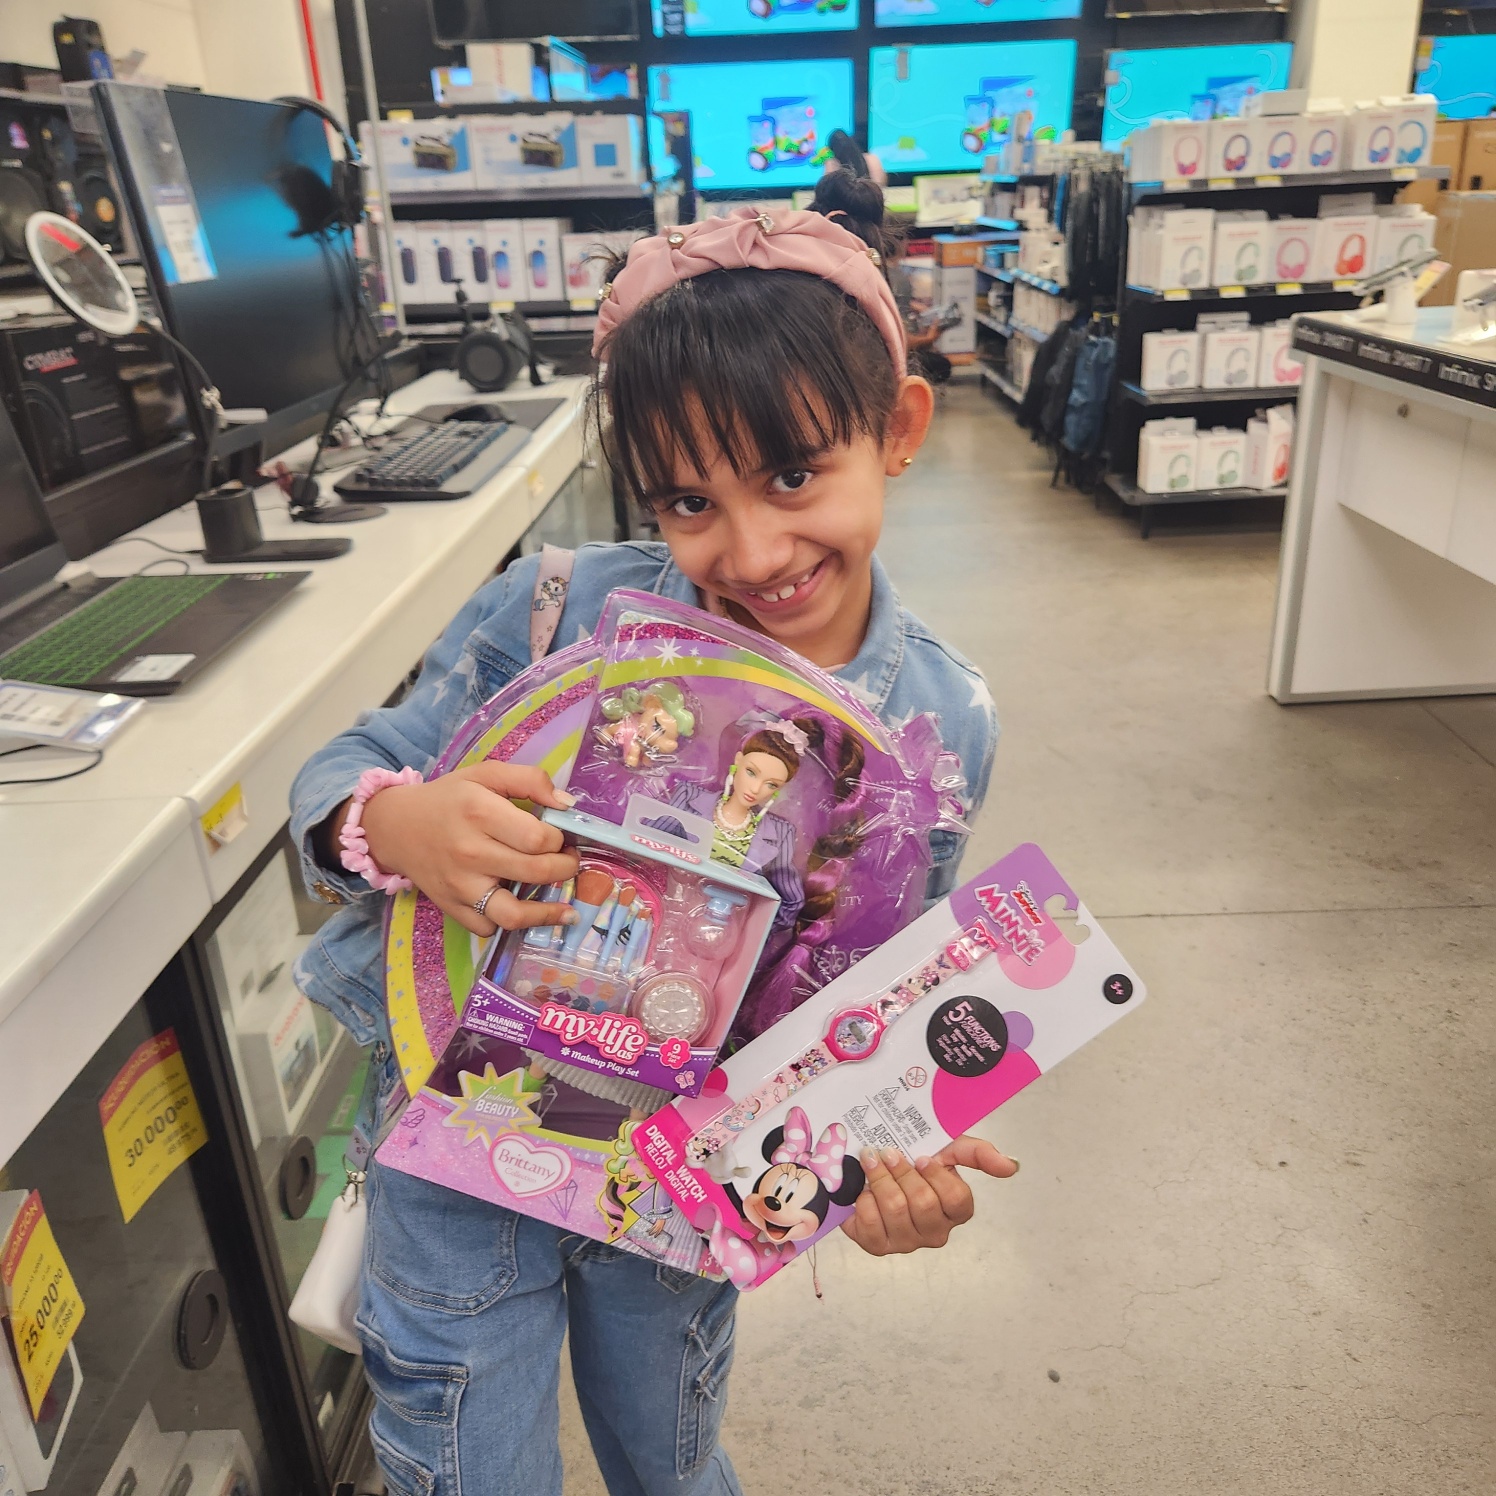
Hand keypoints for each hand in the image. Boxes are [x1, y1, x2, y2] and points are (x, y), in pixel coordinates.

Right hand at [352, 762, 579, 935]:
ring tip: (565, 909)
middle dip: (565, 868)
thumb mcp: (485, 774)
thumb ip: (530, 780)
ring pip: (514, 914)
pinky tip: (519, 909)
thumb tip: (567, 805)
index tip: (560, 836)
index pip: (539, 838)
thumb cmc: (448, 799)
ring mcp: (459, 886)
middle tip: (568, 861)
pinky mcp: (450, 907)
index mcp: (480, 813)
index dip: (560, 839)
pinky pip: (487, 927)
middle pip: (536, 871)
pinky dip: (506, 922)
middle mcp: (470, 852)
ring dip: (547, 913)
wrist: (394, 827)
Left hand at [840, 1135, 1018, 1255]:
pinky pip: (871, 1223)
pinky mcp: (878, 1247)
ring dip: (879, 1180)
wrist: (871, 1168)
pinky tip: (864, 1191)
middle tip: (887, 1153)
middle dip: (901, 1172)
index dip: (936, 1176)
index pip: (957, 1199)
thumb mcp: (946, 1148)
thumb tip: (1012, 1165)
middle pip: (923, 1204)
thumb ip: (978, 1154)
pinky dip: (864, 1200)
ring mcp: (908, 1243)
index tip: (921, 1157)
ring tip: (872, 1163)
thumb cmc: (912, 1160)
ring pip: (896, 1209)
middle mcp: (936, 1232)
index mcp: (956, 1210)